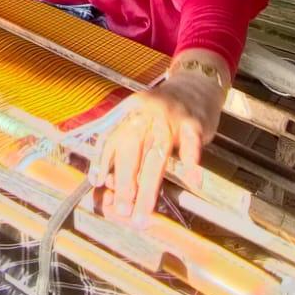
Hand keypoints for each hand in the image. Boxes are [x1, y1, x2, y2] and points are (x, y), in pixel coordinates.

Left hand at [91, 60, 226, 225]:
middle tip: (122, 210)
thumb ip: (125, 143)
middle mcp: (146, 114)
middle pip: (132, 151)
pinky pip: (191, 145)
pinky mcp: (193, 123)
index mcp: (129, 112)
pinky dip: (191, 163)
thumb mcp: (139, 117)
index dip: (104, 161)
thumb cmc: (163, 109)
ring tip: (144, 211)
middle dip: (125, 183)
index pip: (112, 138)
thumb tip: (106, 178)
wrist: (196, 84)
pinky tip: (192, 180)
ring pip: (158, 156)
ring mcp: (171, 118)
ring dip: (149, 186)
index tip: (98, 183)